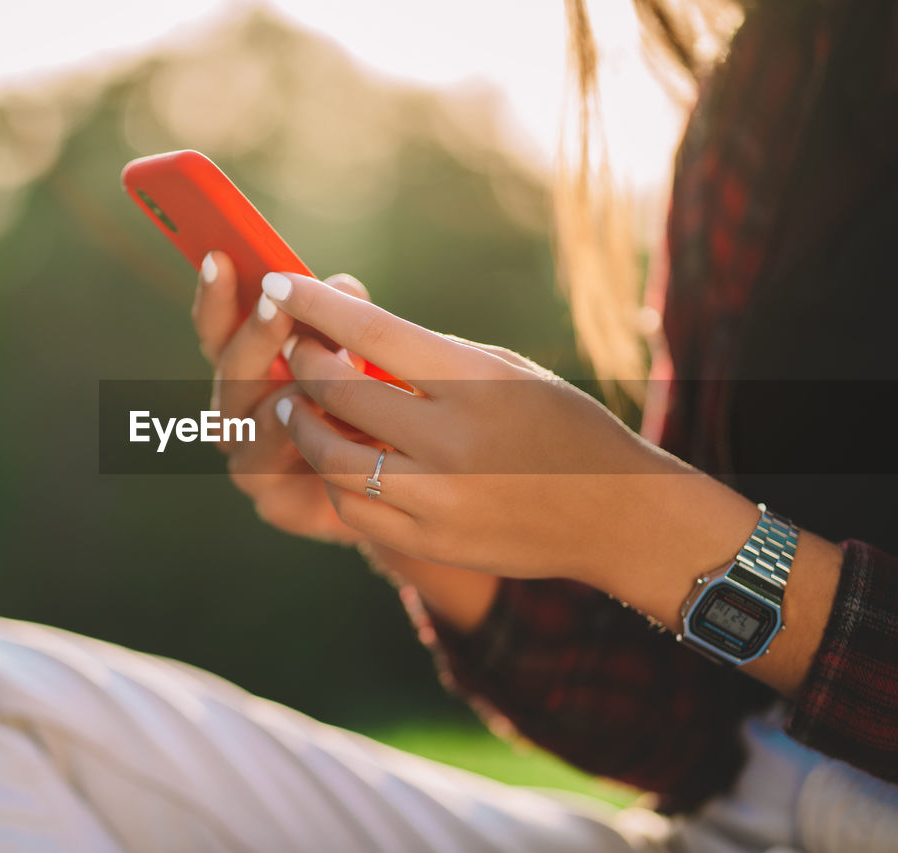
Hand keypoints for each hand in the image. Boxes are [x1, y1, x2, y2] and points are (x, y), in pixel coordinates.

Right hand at [191, 251, 368, 543]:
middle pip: (230, 370)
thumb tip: (341, 287)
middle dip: (254, 335)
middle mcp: (236, 415)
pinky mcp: (276, 505)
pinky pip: (282, 472)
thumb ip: (346, 320)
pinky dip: (305, 446)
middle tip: (275, 303)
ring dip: (288, 390)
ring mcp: (249, 461)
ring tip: (323, 367)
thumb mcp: (363, 354)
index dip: (215, 294)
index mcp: (246, 370)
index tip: (219, 256)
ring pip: (253, 421)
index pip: (217, 327)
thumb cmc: (375, 411)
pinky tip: (334, 425)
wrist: (402, 494)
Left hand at [264, 270, 759, 586]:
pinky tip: (332, 458)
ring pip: (330, 457)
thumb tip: (351, 337)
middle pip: (339, 391)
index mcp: (476, 382)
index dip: (315, 305)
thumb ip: (432, 357)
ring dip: (301, 424)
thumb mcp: (508, 372)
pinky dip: (331, 478)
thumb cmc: (563, 427)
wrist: (618, 514)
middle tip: (292, 348)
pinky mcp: (430, 540)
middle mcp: (452, 440)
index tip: (279, 283)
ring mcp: (438, 497)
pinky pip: (352, 508)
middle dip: (302, 361)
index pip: (372, 332)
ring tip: (292, 406)